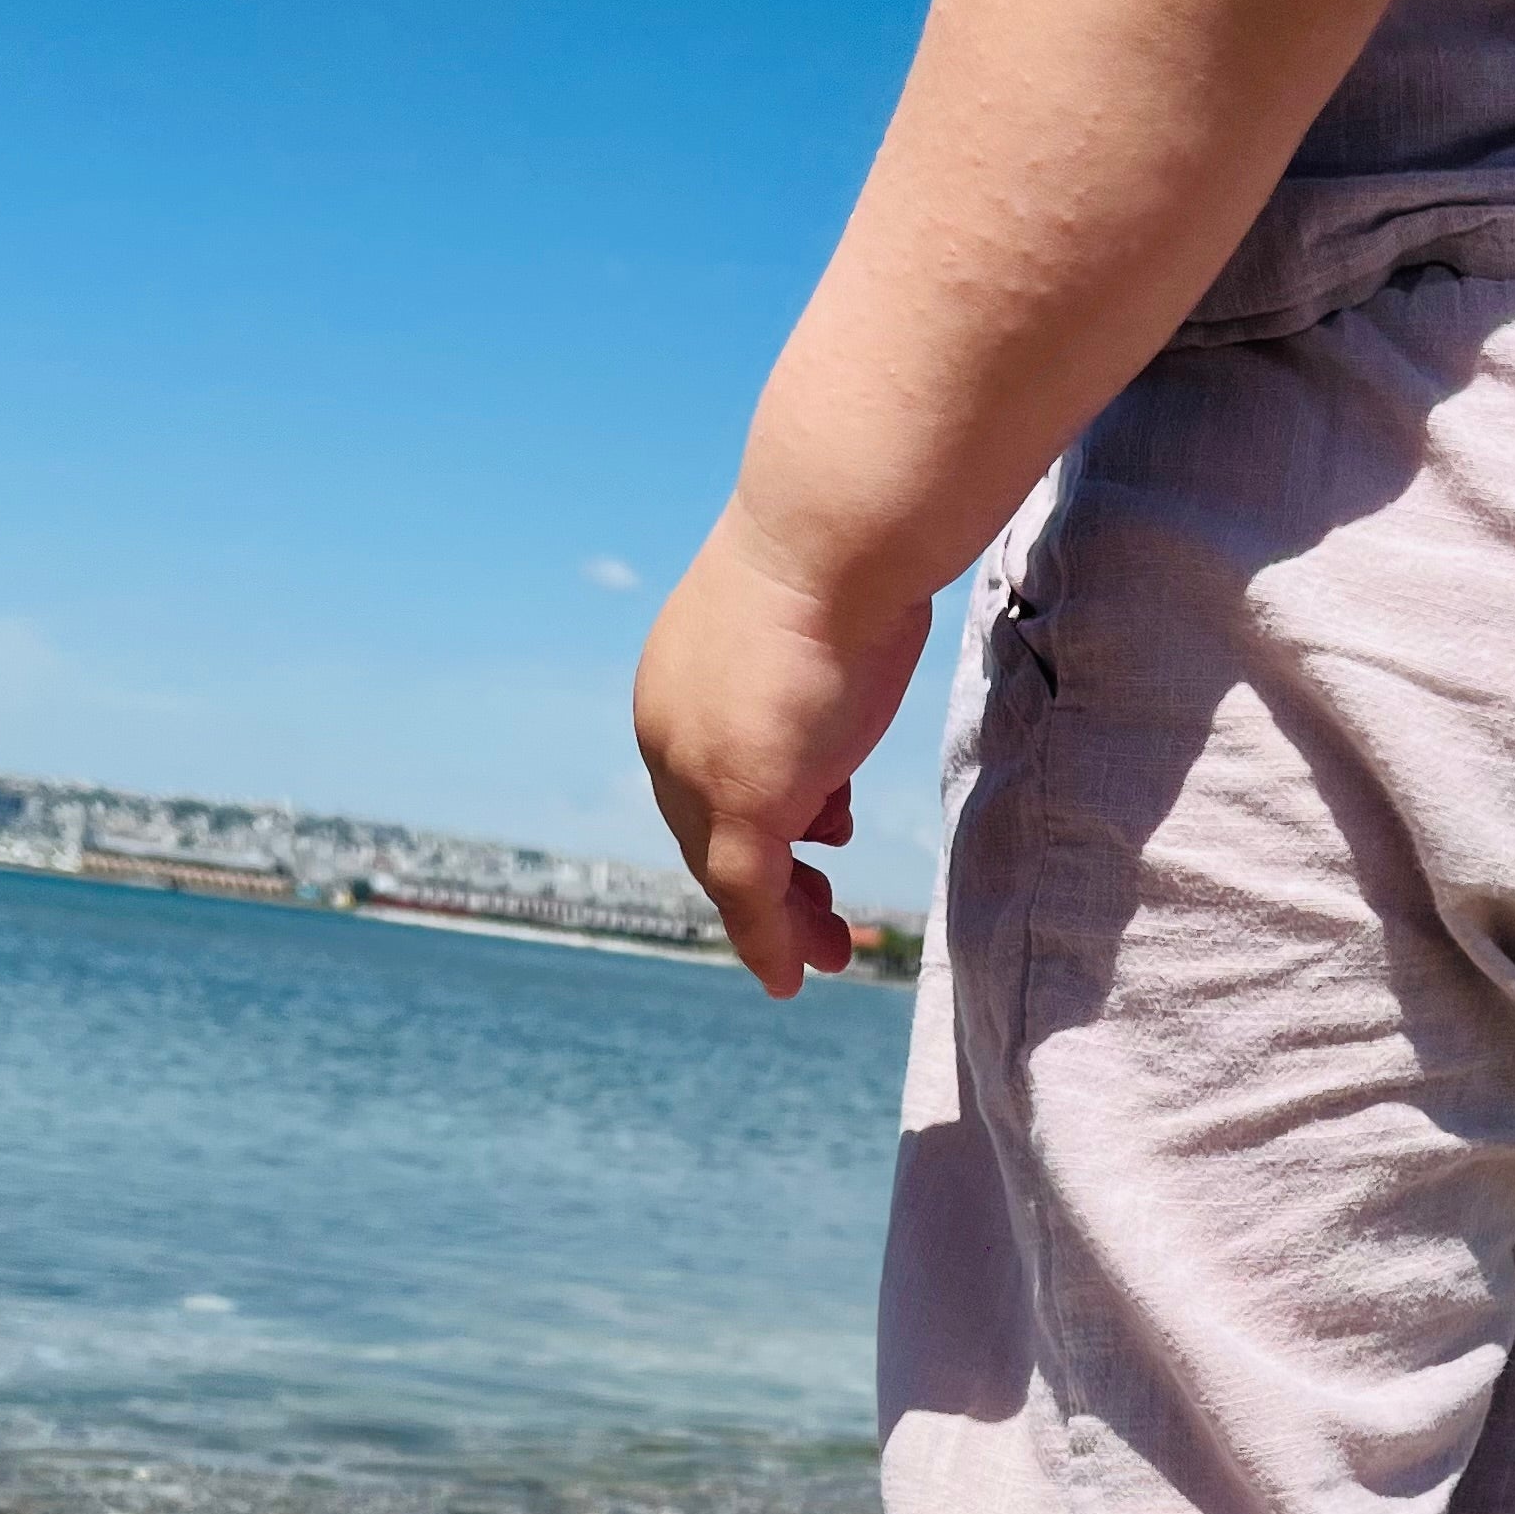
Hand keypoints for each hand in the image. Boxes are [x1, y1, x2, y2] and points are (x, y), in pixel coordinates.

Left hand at [634, 512, 928, 996]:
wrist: (833, 536)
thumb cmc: (840, 562)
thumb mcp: (822, 635)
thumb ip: (817, 695)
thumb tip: (835, 740)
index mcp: (679, 690)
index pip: (712, 782)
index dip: (765, 823)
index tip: (820, 848)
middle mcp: (674, 733)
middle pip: (716, 835)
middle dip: (774, 886)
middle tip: (825, 928)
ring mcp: (702, 772)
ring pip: (733, 871)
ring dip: (784, 920)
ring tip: (831, 952)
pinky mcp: (740, 803)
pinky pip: (747, 893)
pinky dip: (768, 942)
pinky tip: (791, 977)